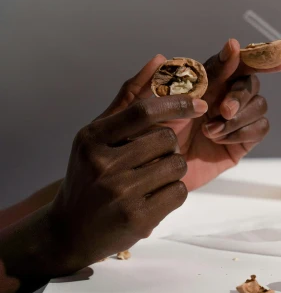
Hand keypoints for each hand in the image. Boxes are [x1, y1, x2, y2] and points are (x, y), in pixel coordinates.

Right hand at [47, 94, 205, 272]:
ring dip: (173, 169)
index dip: (176, 103)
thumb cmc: (88, 175)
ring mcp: (120, 195)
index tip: (199, 103)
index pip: (143, 112)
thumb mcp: (98, 135)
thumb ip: (129, 97)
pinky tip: (153, 197)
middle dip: (170, 145)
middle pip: (166, 139)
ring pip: (176, 165)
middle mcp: (103, 165)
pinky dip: (173, 192)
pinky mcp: (137, 219)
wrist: (69, 231)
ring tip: (152, 177)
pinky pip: (178, 192)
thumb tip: (160, 60)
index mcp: (92, 138)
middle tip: (155, 156)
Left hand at [100, 40, 280, 190]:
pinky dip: (243, 132)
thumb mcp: (141, 110)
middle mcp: (222, 96)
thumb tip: (160, 57)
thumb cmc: (145, 141)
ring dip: (238, 117)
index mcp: (203, 83)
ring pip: (259, 104)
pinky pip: (260, 128)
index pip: (228, 62)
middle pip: (249, 81)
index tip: (237, 47)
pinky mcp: (240, 142)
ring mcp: (234, 120)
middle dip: (240, 92)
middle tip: (223, 109)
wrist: (152, 177)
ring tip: (210, 131)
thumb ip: (148, 84)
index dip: (242, 52)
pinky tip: (219, 140)